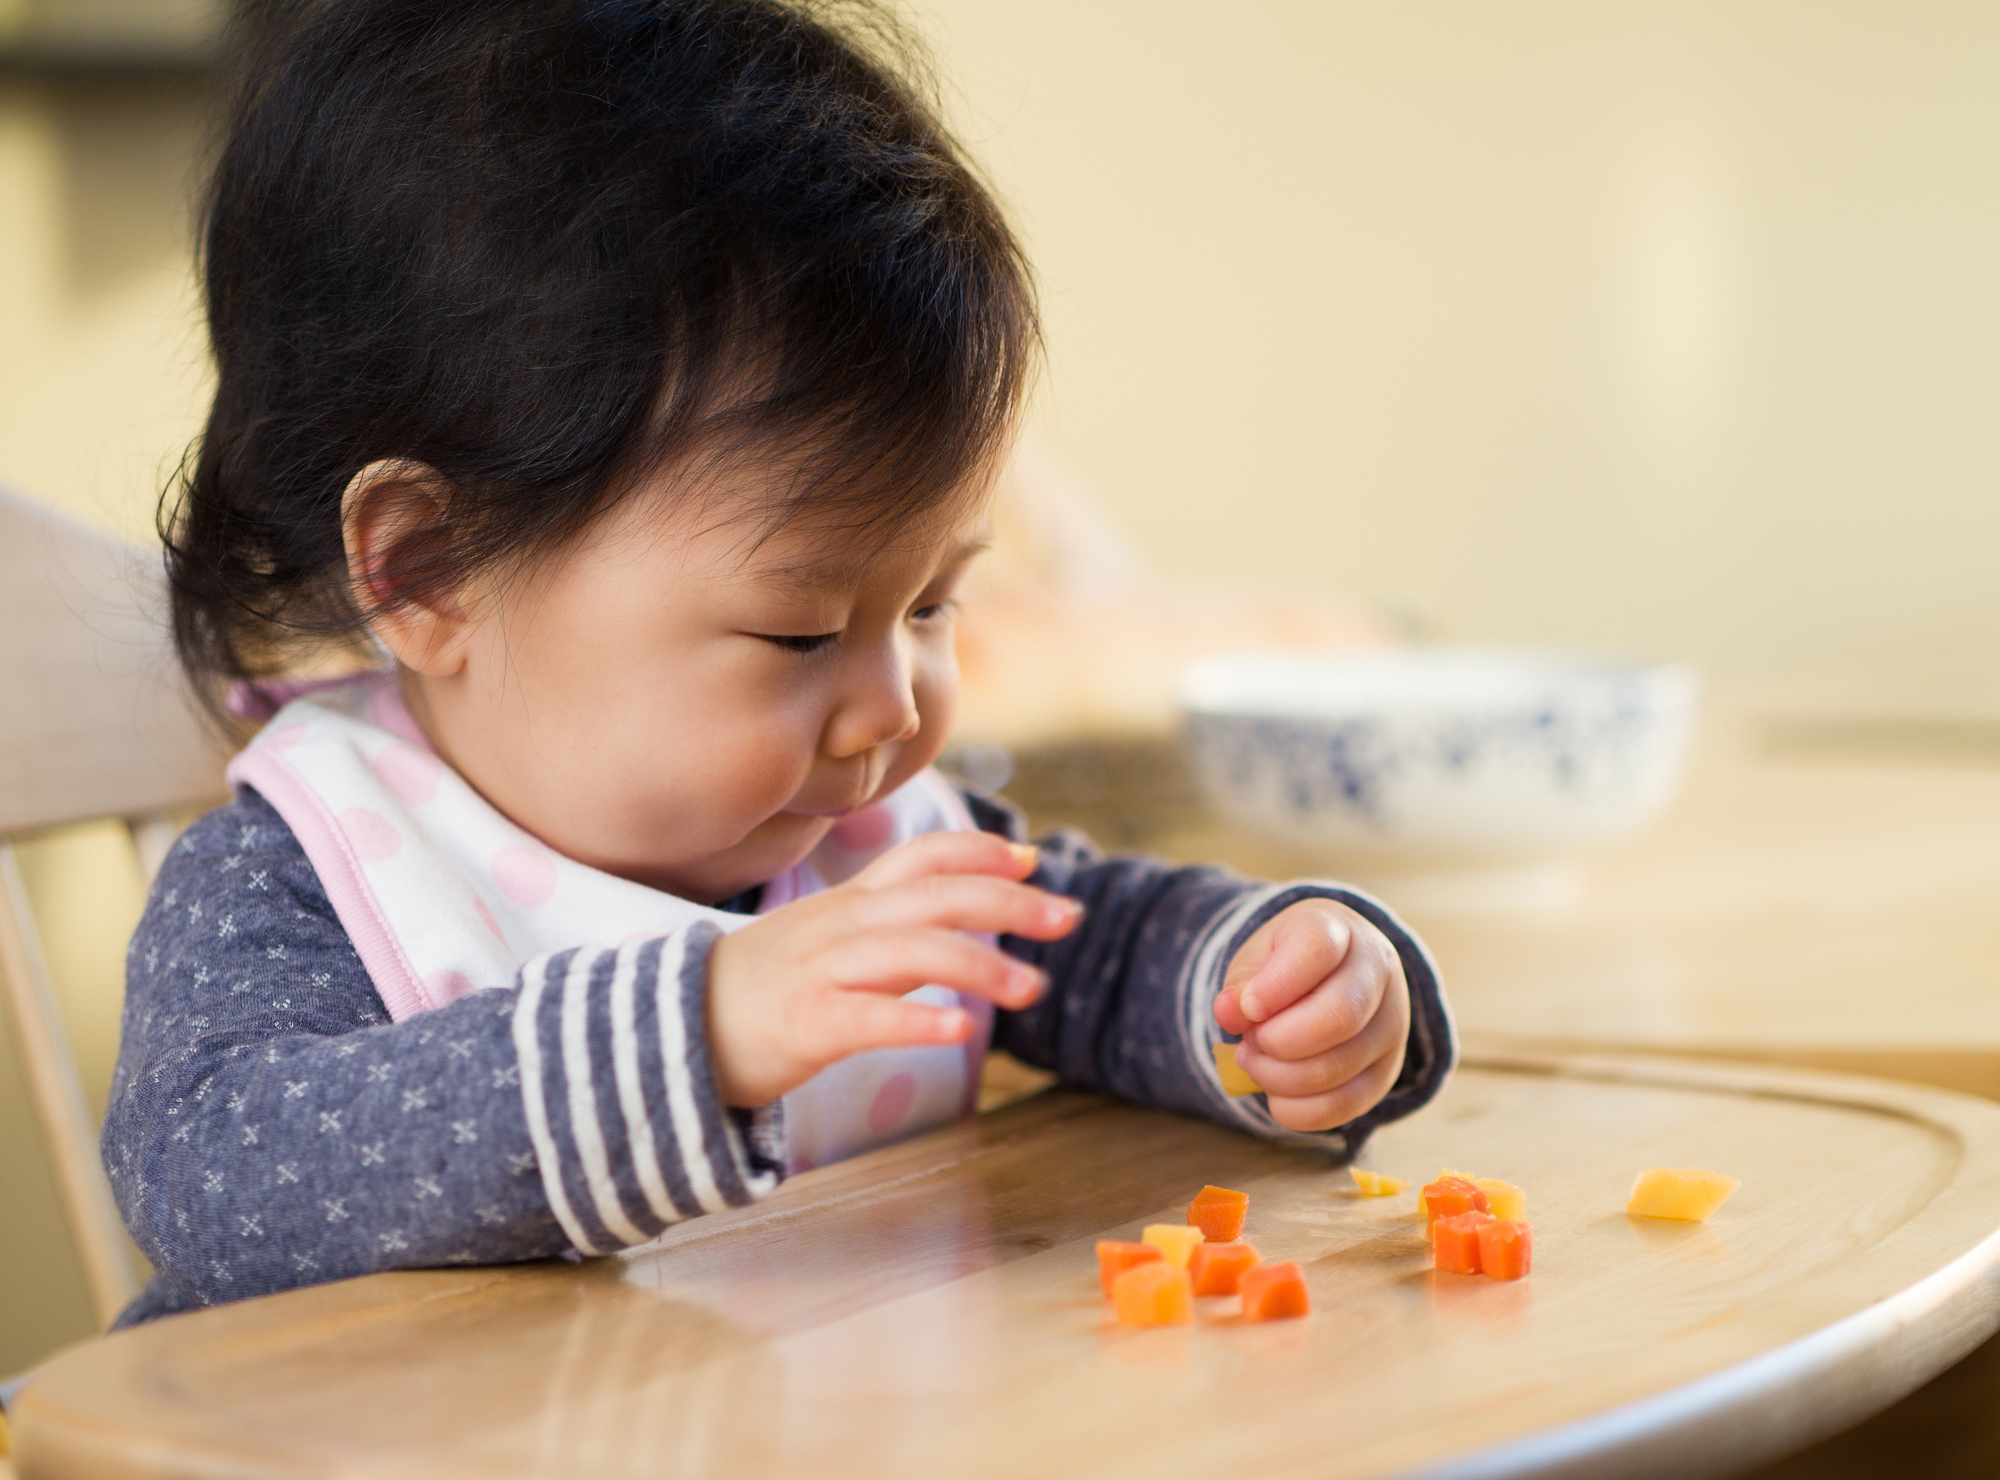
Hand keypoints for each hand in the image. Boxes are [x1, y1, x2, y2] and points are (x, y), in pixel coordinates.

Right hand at [706, 832, 1081, 1106]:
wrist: (671, 1032)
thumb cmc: (762, 990)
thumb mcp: (827, 939)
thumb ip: (892, 923)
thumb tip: (966, 910)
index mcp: (850, 904)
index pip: (922, 856)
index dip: (981, 851)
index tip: (1035, 858)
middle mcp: (840, 926)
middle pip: (934, 896)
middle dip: (1008, 900)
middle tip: (1069, 916)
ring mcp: (820, 972)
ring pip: (911, 952)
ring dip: (980, 964)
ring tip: (1034, 986)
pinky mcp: (802, 1025)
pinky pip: (866, 1017)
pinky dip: (916, 1022)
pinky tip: (961, 1031)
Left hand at [1212, 899, 1408, 1131]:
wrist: (1335, 974)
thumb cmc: (1287, 963)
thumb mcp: (1258, 957)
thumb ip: (1241, 983)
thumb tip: (1229, 1013)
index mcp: (1340, 930)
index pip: (1317, 951)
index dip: (1275, 986)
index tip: (1247, 1007)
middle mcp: (1378, 974)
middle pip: (1337, 1018)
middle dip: (1277, 1041)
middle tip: (1249, 1039)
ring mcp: (1390, 1026)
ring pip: (1337, 1069)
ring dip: (1278, 1077)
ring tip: (1255, 1060)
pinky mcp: (1386, 1072)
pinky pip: (1342, 1107)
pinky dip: (1296, 1110)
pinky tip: (1275, 1091)